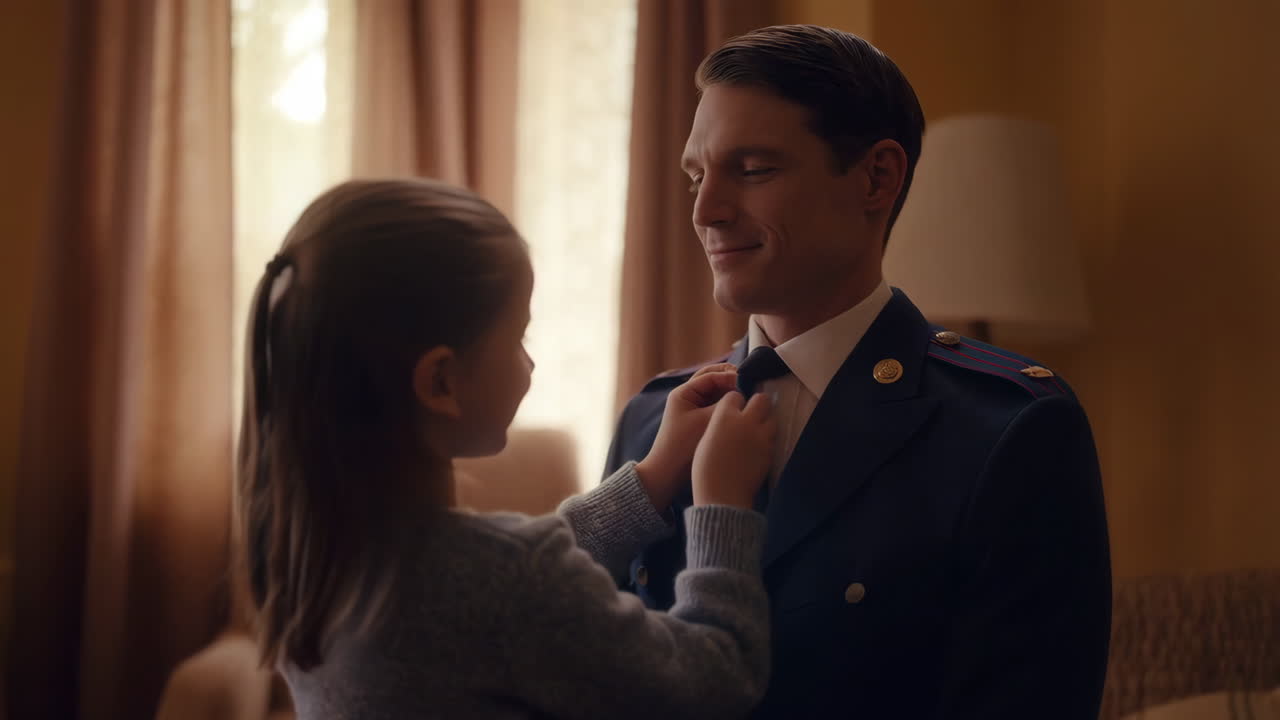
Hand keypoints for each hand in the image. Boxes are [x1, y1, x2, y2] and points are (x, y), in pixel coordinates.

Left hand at [635, 363, 737, 511]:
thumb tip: (744, 394)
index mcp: (684, 393)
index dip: (730, 376)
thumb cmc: (683, 446)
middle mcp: (688, 398)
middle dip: (731, 380)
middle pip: (713, 381)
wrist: (668, 474)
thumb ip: (725, 405)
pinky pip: (716, 407)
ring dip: (731, 393)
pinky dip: (728, 405)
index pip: (710, 375)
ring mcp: (694, 410)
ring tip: (749, 397)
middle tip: (750, 385)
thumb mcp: (706, 422)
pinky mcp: (700, 422)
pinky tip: (742, 410)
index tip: (748, 383)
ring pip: (716, 394)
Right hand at [691, 391, 774, 508]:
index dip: (733, 402)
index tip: (731, 409)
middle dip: (756, 403)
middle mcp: (746, 422)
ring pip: (771, 417)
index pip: (735, 396)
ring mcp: (761, 436)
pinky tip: (757, 446)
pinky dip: (767, 438)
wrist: (723, 495)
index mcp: (724, 417)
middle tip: (750, 413)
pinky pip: (772, 436)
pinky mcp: (770, 451)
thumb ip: (719, 424)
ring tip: (756, 430)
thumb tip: (729, 418)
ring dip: (764, 420)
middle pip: (761, 399)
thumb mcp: (705, 440)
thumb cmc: (706, 470)